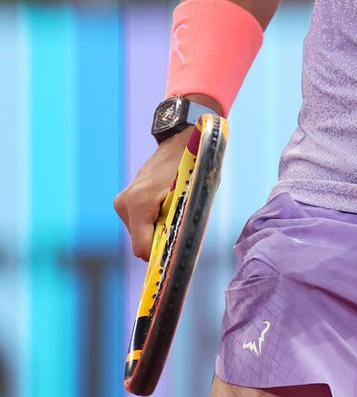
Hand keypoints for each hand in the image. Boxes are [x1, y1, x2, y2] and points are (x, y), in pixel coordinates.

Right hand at [113, 127, 195, 259]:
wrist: (180, 141)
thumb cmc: (191, 167)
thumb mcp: (194, 196)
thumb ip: (183, 224)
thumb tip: (180, 251)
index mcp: (139, 203)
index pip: (142, 249)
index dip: (161, 255)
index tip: (177, 252)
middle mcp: (125, 203)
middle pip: (141, 242)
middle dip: (160, 240)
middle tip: (180, 225)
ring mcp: (122, 202)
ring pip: (139, 234)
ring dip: (157, 230)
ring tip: (173, 211)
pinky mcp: (124, 201)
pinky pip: (138, 223)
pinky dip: (152, 222)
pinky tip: (165, 207)